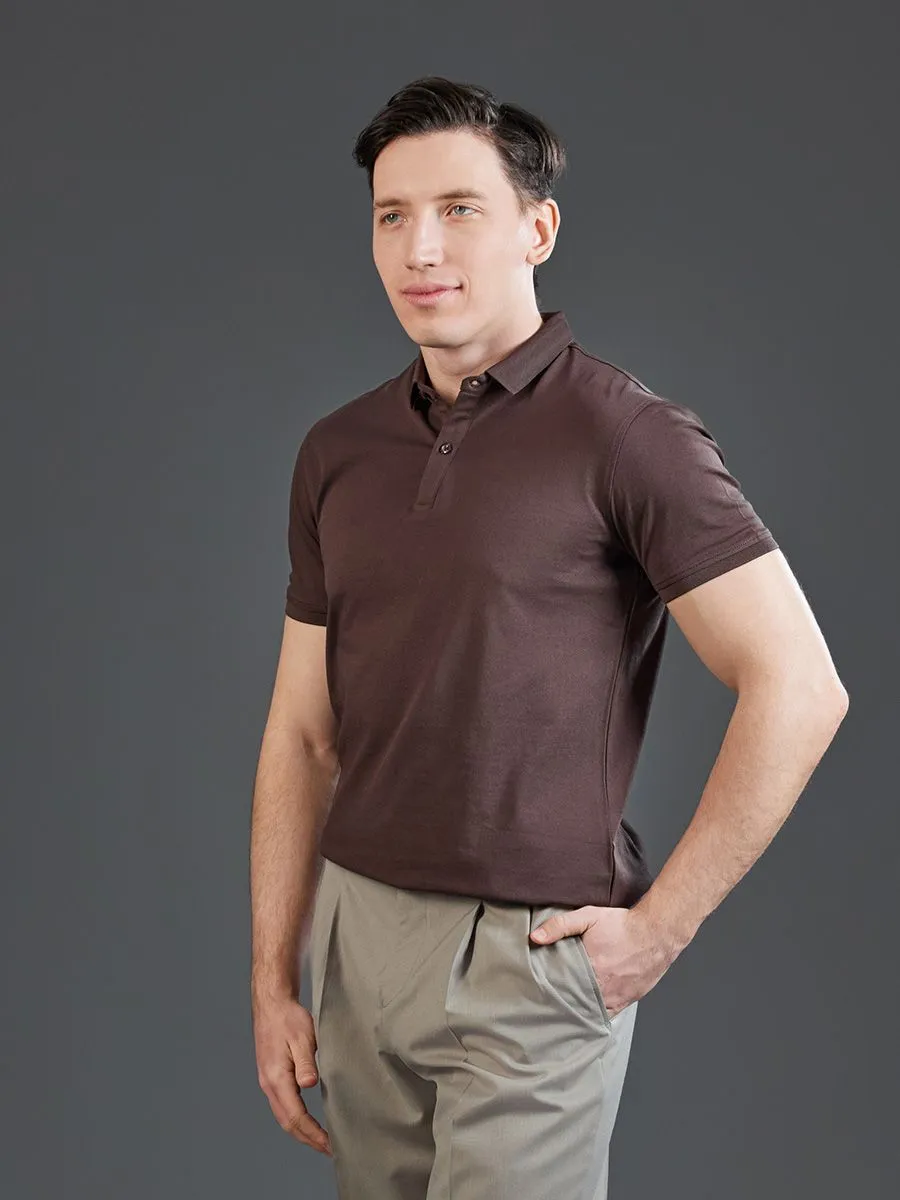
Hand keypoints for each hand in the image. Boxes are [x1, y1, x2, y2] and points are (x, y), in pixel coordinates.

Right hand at [252, 991, 331, 1156]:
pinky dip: (296, 1118)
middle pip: (288, 1122)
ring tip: (320, 1141)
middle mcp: (269, 1084)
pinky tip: (307, 1120)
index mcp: (277, 1078)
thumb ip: (306, 1062)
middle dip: (308, 1139)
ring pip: (284, 1116)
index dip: (313, 1134)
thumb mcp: (303, 1037)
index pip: (296, 1116)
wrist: (272, 1004)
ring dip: (301, 1131)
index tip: (329, 1144)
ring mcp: (268, 1081)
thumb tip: (309, 1084)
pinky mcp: (271, 1076)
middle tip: (329, 1150)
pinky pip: (283, 1106)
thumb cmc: (289, 1018)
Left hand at [530, 905, 678, 1016]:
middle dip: (562, 1004)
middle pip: (575, 1003)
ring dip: (579, 1010)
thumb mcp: (589, 916)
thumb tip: (535, 937)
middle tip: (548, 1004)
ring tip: (565, 1010)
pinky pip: (609, 1015)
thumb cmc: (622, 924)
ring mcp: (617, 997)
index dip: (549, 992)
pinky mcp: (629, 1000)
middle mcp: (603, 988)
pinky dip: (597, 1014)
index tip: (539, 993)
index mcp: (590, 969)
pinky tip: (587, 1013)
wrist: (657, 932)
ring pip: (591, 1012)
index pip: (561, 989)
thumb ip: (560, 925)